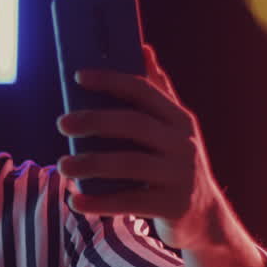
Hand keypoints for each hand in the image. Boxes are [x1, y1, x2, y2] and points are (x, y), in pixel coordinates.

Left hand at [55, 44, 224, 249]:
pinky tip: (75, 200)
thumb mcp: (172, 130)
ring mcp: (180, 176)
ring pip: (128, 164)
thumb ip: (157, 94)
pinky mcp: (172, 206)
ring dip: (90, 163)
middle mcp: (182, 144)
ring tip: (62, 166)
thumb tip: (143, 48)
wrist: (205, 217)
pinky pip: (129, 203)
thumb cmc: (174, 165)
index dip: (111, 81)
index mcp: (179, 119)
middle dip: (94, 120)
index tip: (78, 76)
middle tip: (61, 123)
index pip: (144, 91)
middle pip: (134, 124)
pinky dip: (99, 203)